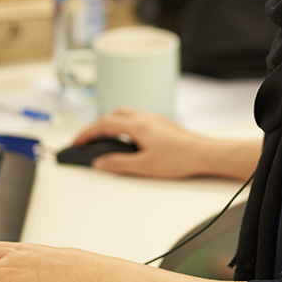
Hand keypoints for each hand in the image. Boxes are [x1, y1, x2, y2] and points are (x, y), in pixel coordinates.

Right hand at [70, 107, 210, 177]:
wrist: (203, 154)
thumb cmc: (179, 159)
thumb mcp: (144, 166)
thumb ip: (119, 164)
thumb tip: (101, 163)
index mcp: (138, 125)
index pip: (105, 124)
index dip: (88, 132)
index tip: (77, 142)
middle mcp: (145, 117)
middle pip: (113, 115)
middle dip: (97, 126)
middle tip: (88, 139)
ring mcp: (155, 119)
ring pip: (126, 115)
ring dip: (111, 123)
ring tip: (104, 139)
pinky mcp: (162, 124)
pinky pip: (136, 119)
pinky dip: (124, 126)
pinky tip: (127, 139)